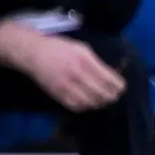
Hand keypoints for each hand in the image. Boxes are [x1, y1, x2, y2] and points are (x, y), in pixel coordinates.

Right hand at [0, 19, 128, 112]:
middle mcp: (79, 75)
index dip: (119, 87)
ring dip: (99, 102)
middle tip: (112, 95)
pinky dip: (85, 106)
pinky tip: (86, 101)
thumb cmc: (59, 47)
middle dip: (111, 96)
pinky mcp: (59, 95)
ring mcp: (68, 87)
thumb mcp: (82, 48)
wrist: (33, 54)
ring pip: (92, 103)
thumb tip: (112, 74)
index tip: (121, 87)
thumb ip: (97, 62)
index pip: (111, 81)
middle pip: (104, 95)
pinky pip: (78, 107)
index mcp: (86, 61)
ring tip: (100, 99)